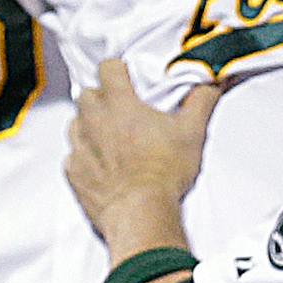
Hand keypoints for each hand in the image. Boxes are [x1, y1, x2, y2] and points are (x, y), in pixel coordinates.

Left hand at [65, 60, 219, 239]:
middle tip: (119, 109)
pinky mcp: (75, 172)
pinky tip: (101, 164)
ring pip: (74, 123)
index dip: (117, 70)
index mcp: (120, 105)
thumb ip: (200, 102)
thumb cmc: (164, 173)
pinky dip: (83, 157)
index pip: (107, 69)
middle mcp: (94, 121)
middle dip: (100, 97)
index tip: (125, 77)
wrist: (141, 213)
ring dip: (88, 125)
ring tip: (109, 137)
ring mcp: (81, 147)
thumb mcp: (192, 132)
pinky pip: (72, 156)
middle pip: (86, 94)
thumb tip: (210, 84)